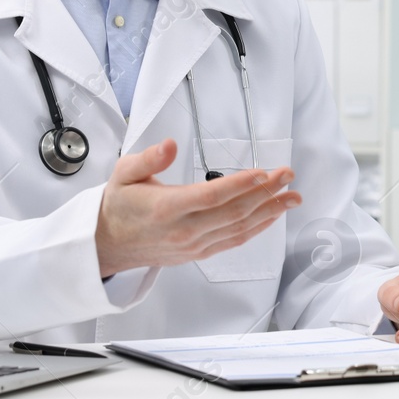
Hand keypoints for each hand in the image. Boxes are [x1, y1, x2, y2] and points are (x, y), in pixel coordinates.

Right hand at [95, 138, 300, 277]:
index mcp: (166, 208)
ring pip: (239, 228)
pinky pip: (234, 241)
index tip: (263, 172)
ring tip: (292, 197)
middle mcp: (183, 230)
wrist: (106, 244)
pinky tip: (271, 215)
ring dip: (270, 212)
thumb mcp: (123, 173)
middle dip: (266, 193)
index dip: (240, 185)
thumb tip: (170, 145)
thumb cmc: (118, 206)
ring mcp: (194, 245)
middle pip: (233, 212)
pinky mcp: (199, 253)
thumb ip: (148, 158)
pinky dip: (257, 228)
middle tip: (288, 176)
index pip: (211, 197)